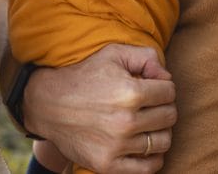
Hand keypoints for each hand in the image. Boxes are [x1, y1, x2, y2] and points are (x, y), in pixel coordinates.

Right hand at [23, 44, 176, 172]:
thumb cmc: (84, 76)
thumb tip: (166, 76)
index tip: (153, 87)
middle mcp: (126, 121)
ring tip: (147, 123)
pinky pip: (149, 167)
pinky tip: (143, 144)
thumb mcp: (113, 54)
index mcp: (130, 92)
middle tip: (150, 104)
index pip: (169, 92)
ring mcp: (117, 146)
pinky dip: (153, 157)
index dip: (163, 86)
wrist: (48, 104)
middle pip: (169, 117)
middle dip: (164, 107)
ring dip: (160, 131)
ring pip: (162, 142)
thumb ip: (146, 57)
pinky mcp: (108, 165)